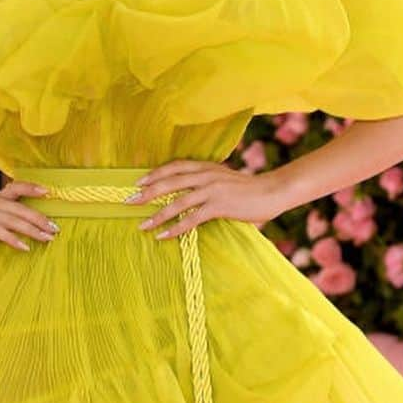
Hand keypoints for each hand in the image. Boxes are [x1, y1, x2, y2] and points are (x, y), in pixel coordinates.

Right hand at [0, 181, 58, 250]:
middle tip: (55, 229)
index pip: (17, 188)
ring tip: (46, 239)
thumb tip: (27, 228)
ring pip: (13, 220)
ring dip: (32, 230)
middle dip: (40, 218)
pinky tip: (24, 247)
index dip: (32, 188)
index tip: (50, 192)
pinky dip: (13, 239)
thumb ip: (5, 220)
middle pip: (21, 208)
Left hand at [129, 159, 290, 239]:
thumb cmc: (249, 190)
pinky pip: (191, 219)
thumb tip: (190, 192)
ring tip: (142, 225)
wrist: (273, 191)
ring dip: (157, 215)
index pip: (175, 167)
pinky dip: (175, 228)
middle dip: (147, 193)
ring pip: (177, 202)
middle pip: (169, 182)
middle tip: (129, 202)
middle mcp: (206, 175)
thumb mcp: (225, 179)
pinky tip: (163, 236)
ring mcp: (212, 190)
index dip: (155, 173)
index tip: (138, 182)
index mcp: (207, 167)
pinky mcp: (219, 206)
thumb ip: (207, 182)